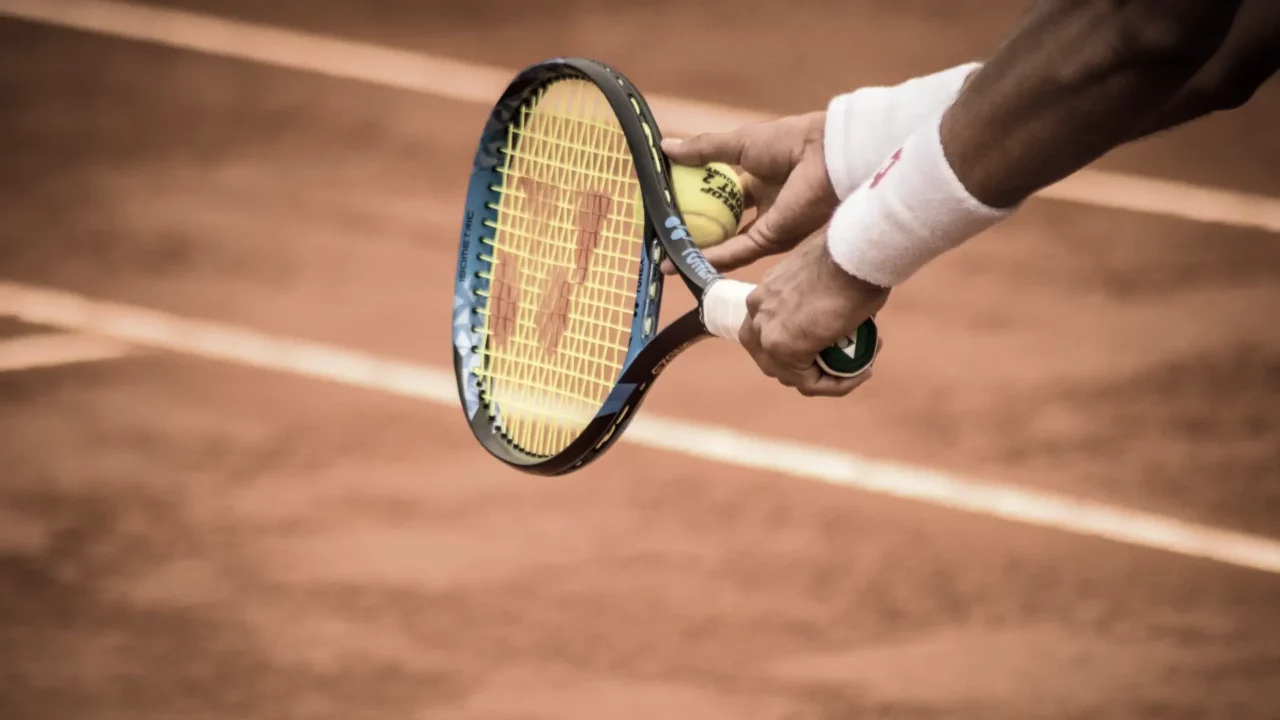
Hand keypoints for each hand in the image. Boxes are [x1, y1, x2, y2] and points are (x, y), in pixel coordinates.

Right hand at [660, 112, 837, 273]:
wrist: (823, 157)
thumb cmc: (787, 142)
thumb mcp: (738, 143)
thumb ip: (703, 149)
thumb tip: (665, 148)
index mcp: (757, 179)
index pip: (719, 194)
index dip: (694, 199)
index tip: (667, 204)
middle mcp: (761, 205)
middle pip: (721, 223)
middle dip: (693, 231)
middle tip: (662, 235)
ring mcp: (766, 225)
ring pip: (725, 243)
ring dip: (697, 251)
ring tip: (665, 258)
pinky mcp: (770, 240)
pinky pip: (735, 252)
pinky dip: (710, 257)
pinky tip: (683, 260)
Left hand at [741, 233, 888, 396]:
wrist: (854, 253)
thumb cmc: (850, 258)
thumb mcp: (826, 279)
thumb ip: (818, 301)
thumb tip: (837, 318)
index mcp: (765, 293)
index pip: (770, 333)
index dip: (800, 348)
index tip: (834, 344)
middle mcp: (757, 312)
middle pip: (772, 359)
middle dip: (807, 368)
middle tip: (843, 362)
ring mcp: (766, 332)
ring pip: (791, 376)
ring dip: (827, 378)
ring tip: (861, 365)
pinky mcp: (783, 348)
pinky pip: (810, 383)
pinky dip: (836, 385)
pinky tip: (862, 372)